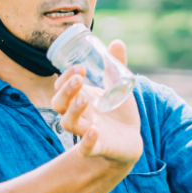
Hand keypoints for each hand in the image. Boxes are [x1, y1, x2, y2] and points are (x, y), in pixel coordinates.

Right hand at [51, 40, 142, 164]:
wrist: (132, 137)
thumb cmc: (118, 111)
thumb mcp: (118, 86)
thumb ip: (115, 66)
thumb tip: (116, 42)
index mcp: (78, 99)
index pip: (61, 88)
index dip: (66, 77)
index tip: (81, 67)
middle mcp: (78, 115)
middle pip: (59, 105)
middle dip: (66, 91)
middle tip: (79, 80)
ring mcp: (85, 132)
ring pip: (69, 124)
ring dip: (73, 111)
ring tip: (84, 99)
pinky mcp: (98, 148)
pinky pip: (85, 149)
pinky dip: (87, 141)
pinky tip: (94, 130)